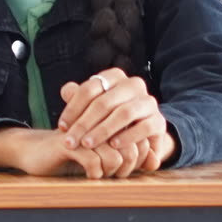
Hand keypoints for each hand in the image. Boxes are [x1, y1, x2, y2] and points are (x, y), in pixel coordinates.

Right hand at [0, 126, 159, 179]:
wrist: (34, 151)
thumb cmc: (73, 155)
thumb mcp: (104, 155)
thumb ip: (130, 154)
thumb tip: (156, 163)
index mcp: (111, 120)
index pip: (141, 141)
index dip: (137, 161)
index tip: (121, 170)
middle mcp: (100, 121)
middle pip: (131, 149)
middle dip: (124, 169)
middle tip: (110, 175)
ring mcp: (84, 131)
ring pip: (115, 156)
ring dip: (110, 172)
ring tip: (99, 174)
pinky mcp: (69, 142)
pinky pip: (94, 161)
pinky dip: (94, 173)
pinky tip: (88, 174)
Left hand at [57, 69, 175, 169]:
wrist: (138, 132)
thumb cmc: (106, 116)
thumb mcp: (90, 105)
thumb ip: (76, 97)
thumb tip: (66, 90)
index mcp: (114, 76)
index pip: (88, 89)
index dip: (72, 109)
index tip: (61, 127)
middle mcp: (133, 85)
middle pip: (103, 102)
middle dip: (83, 124)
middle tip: (70, 141)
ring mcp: (148, 102)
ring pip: (123, 113)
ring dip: (103, 131)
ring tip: (88, 144)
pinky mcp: (159, 120)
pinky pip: (143, 127)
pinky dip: (127, 137)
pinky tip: (113, 146)